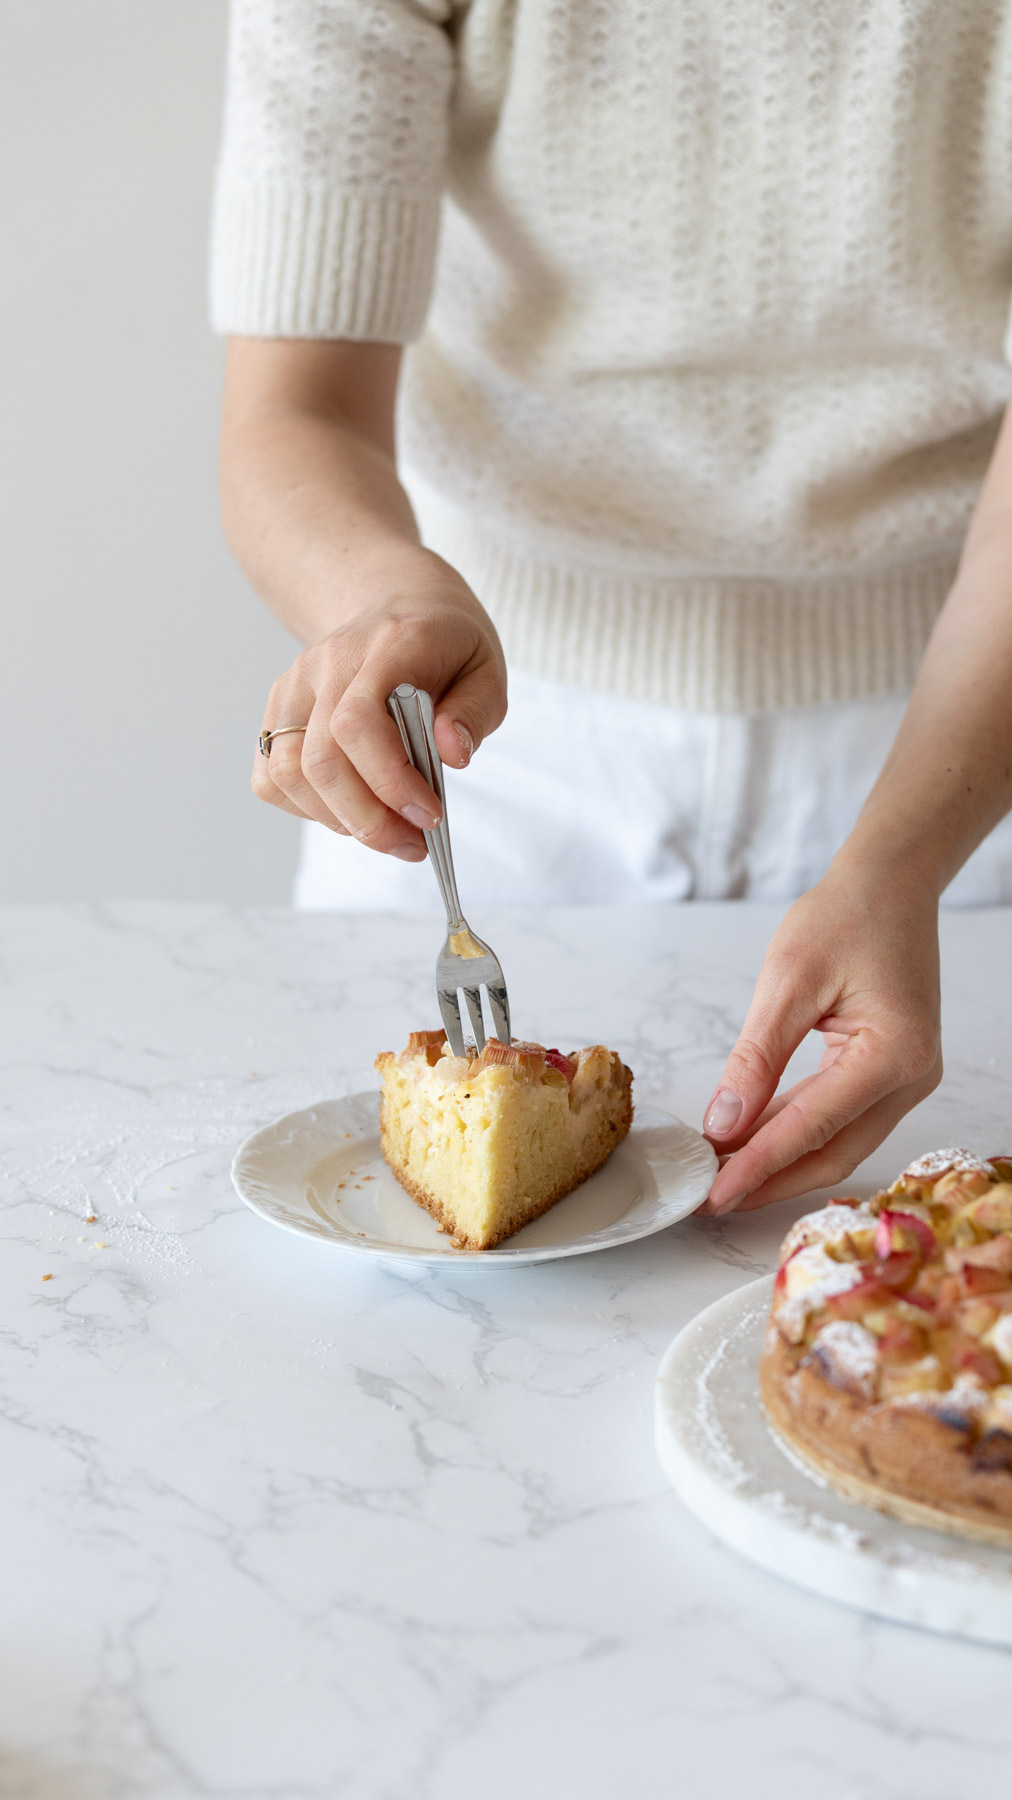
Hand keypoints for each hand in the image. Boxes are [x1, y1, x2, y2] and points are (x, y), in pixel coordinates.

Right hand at [253, 550, 506, 859]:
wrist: (398, 603)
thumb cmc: (446, 646)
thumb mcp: (486, 670)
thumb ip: (474, 712)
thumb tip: (452, 754)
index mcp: (389, 646)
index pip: (358, 720)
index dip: (388, 780)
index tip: (428, 815)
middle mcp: (330, 662)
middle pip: (321, 759)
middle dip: (368, 819)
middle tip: (412, 843)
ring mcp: (296, 684)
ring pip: (289, 772)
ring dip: (337, 819)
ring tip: (384, 830)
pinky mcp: (279, 708)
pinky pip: (271, 776)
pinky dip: (306, 808)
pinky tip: (349, 808)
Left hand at [700, 859, 942, 1214]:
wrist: (891, 883)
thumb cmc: (846, 916)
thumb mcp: (788, 981)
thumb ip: (756, 1059)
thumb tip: (724, 1124)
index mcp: (893, 1054)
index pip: (812, 1127)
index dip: (759, 1165)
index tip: (714, 1192)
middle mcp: (912, 1077)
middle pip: (834, 1152)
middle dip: (771, 1179)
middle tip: (712, 1199)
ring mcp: (908, 1078)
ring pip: (839, 1141)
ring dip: (782, 1160)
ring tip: (724, 1175)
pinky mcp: (893, 1071)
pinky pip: (842, 1116)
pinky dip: (797, 1131)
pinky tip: (753, 1139)